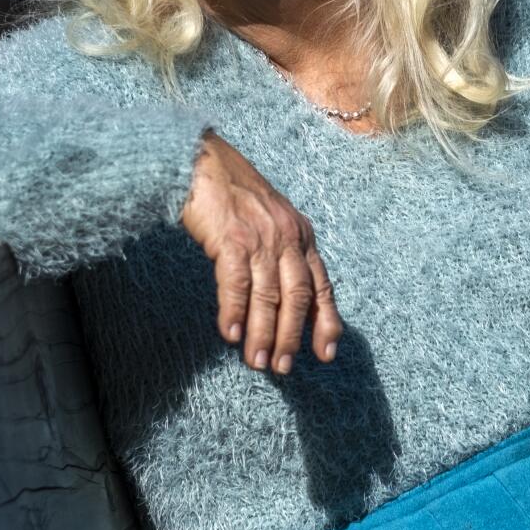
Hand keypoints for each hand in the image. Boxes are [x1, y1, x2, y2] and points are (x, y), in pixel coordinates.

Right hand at [179, 131, 345, 372]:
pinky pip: (236, 283)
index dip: (325, 322)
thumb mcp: (273, 222)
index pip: (321, 286)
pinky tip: (231, 334)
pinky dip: (235, 312)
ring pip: (268, 296)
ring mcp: (260, 237)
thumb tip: (284, 302)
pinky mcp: (231, 238)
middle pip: (298, 297)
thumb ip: (282, 255)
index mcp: (302, 236)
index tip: (326, 354)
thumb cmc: (234, 195)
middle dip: (292, 336)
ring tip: (258, 362)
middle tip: (283, 367)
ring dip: (263, 334)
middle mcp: (288, 237)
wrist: (203, 161)